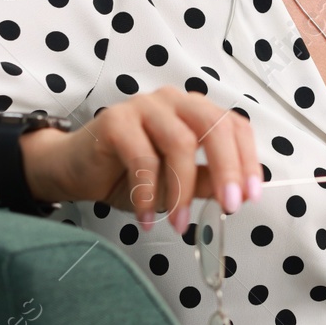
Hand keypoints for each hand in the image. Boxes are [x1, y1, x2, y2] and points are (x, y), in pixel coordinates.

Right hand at [18, 87, 262, 233]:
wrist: (74, 170)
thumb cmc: (128, 174)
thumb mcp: (176, 183)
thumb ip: (205, 182)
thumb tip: (238, 192)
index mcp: (194, 111)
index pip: (233, 126)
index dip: (248, 159)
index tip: (251, 195)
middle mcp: (174, 101)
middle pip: (214, 126)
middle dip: (227, 170)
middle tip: (229, 206)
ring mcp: (144, 106)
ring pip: (181, 142)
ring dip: (183, 190)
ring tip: (179, 223)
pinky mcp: (116, 119)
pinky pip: (142, 158)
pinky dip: (147, 194)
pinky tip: (146, 218)